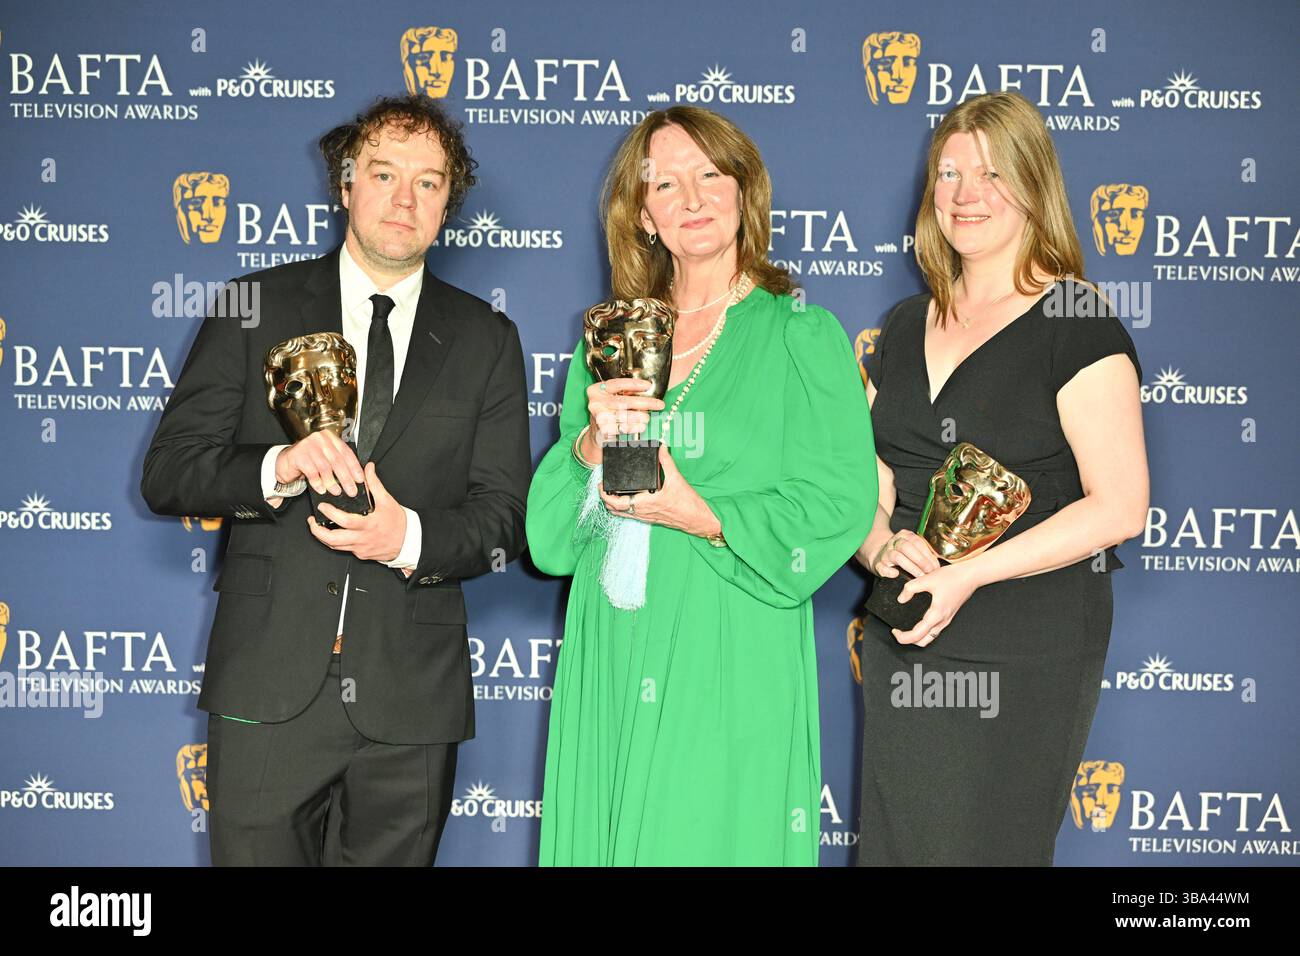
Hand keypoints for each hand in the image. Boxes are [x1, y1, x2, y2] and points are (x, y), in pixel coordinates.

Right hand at [276, 432, 364, 497]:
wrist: (286, 462)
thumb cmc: (308, 461)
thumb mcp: (326, 458)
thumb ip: (338, 463)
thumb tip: (355, 477)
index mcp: (330, 438)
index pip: (346, 453)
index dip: (354, 467)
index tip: (360, 479)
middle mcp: (320, 439)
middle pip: (337, 460)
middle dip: (346, 478)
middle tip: (351, 490)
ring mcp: (308, 446)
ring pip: (325, 467)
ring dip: (332, 482)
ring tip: (336, 491)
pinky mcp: (298, 455)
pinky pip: (312, 472)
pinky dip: (318, 483)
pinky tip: (321, 489)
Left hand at [307, 462, 407, 562]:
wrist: (409, 542)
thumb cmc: (399, 524)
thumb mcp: (387, 501)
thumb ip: (374, 484)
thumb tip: (368, 469)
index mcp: (368, 525)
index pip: (344, 521)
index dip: (330, 514)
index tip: (322, 506)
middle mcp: (362, 539)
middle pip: (333, 540)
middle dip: (317, 531)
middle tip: (312, 522)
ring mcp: (360, 548)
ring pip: (335, 547)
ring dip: (323, 537)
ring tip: (317, 527)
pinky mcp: (361, 554)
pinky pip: (344, 550)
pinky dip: (336, 542)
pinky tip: (334, 534)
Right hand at [582, 378, 664, 464]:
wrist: (597, 433)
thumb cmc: (609, 412)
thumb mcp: (612, 398)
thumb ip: (625, 393)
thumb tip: (648, 392)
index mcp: (597, 390)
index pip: (617, 384)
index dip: (633, 384)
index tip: (648, 385)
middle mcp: (595, 402)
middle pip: (623, 401)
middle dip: (644, 402)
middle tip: (659, 404)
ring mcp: (598, 416)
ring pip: (623, 415)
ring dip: (639, 416)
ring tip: (648, 417)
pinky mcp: (602, 429)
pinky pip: (621, 428)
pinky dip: (633, 427)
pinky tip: (641, 427)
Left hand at [599, 444, 720, 537]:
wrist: (698, 520)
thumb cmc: (688, 504)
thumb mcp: (677, 479)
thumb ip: (666, 462)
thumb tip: (661, 448)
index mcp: (645, 503)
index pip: (617, 503)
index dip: (604, 495)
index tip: (600, 486)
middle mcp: (642, 513)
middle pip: (615, 510)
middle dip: (606, 500)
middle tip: (603, 487)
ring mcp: (646, 517)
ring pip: (622, 514)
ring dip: (614, 505)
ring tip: (612, 492)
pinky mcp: (651, 519)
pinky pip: (631, 515)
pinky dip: (624, 508)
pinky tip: (628, 498)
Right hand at [871, 529, 939, 578]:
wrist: (879, 555)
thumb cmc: (902, 554)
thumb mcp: (912, 547)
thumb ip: (923, 552)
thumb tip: (938, 564)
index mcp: (904, 536)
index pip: (917, 542)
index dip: (927, 554)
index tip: (936, 566)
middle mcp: (894, 542)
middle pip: (906, 547)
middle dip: (920, 560)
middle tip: (930, 571)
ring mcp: (885, 553)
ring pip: (896, 556)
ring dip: (910, 567)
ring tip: (920, 576)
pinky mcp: (878, 564)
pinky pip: (882, 567)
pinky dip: (888, 571)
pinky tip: (896, 574)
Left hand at [890, 562, 980, 647]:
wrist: (970, 575)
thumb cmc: (952, 577)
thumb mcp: (927, 579)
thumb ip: (910, 588)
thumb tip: (901, 598)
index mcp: (936, 615)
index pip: (917, 635)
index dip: (903, 637)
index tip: (894, 631)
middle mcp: (942, 621)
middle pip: (923, 642)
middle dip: (908, 640)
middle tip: (898, 632)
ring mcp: (946, 620)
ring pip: (930, 637)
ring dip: (917, 637)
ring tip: (905, 628)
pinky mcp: (948, 616)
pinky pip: (935, 630)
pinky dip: (924, 631)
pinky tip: (917, 621)